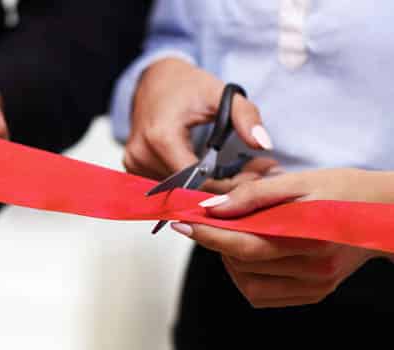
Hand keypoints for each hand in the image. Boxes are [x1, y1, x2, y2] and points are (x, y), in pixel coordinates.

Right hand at [123, 58, 274, 187]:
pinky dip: (188, 183)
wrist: (155, 80)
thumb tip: (263, 144)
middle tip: (251, 173)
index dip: (228, 184)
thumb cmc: (186, 86)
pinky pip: (166, 186)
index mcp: (160, 137)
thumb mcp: (221, 94)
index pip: (197, 179)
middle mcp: (141, 154)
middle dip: (222, 186)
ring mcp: (133, 163)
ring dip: (205, 186)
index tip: (254, 177)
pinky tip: (204, 171)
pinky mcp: (132, 167)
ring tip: (231, 171)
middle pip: (187, 188)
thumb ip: (245, 116)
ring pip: (177, 191)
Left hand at [171, 169, 393, 307]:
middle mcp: (313, 268)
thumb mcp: (298, 180)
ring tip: (236, 234)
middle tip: (209, 220)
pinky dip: (246, 276)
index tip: (182, 222)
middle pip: (242, 263)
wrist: (382, 212)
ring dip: (230, 260)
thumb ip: (253, 195)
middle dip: (216, 241)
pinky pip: (263, 295)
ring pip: (248, 283)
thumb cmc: (343, 190)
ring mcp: (314, 285)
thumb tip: (212, 207)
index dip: (207, 234)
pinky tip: (251, 254)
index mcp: (309, 237)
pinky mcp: (313, 294)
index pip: (244, 244)